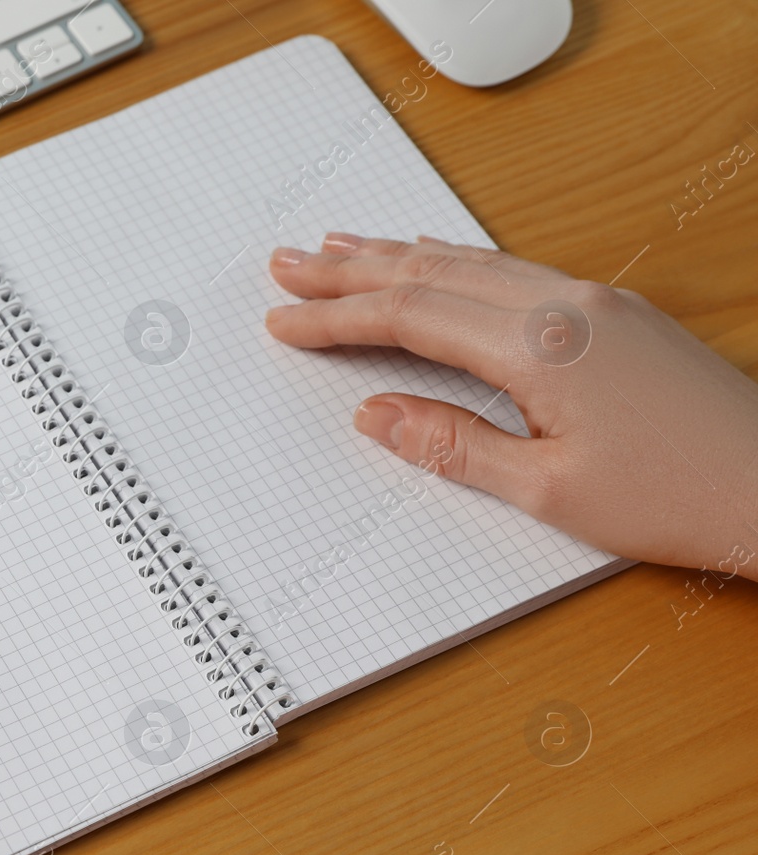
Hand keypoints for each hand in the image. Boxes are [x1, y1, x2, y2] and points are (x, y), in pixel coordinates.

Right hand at [266, 234, 757, 579]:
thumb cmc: (679, 498)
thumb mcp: (548, 491)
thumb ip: (454, 445)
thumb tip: (378, 414)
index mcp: (542, 345)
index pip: (411, 317)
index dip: (338, 318)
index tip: (284, 319)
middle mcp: (567, 303)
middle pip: (433, 272)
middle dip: (352, 269)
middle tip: (288, 262)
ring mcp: (595, 299)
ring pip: (472, 261)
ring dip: (398, 254)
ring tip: (341, 246)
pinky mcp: (614, 311)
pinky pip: (512, 267)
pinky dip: (455, 260)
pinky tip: (436, 257)